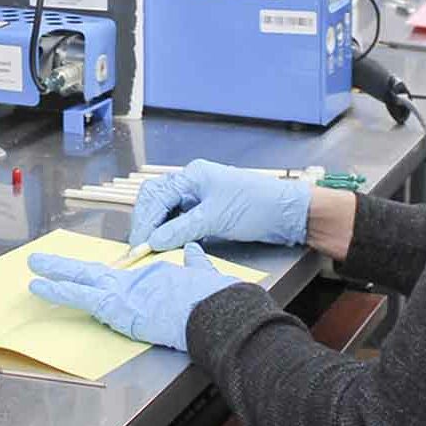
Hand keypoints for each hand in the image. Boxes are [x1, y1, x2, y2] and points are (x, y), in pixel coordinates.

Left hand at [28, 243, 237, 350]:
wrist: (214, 310)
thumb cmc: (213, 299)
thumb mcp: (204, 275)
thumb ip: (195, 263)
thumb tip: (194, 251)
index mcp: (154, 276)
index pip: (122, 279)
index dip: (104, 279)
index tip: (92, 278)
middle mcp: (135, 280)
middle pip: (94, 272)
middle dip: (66, 267)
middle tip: (41, 260)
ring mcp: (124, 292)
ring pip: (82, 280)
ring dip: (56, 275)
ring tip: (35, 267)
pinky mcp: (117, 306)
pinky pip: (81, 297)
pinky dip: (59, 291)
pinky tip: (40, 287)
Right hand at [128, 159, 310, 251]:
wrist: (287, 213)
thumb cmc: (255, 206)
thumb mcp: (215, 218)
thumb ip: (181, 229)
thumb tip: (152, 241)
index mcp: (193, 175)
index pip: (157, 196)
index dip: (145, 221)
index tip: (138, 246)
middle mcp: (193, 183)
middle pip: (158, 200)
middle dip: (146, 222)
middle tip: (140, 248)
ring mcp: (200, 197)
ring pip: (168, 211)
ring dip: (158, 229)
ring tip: (152, 250)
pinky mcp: (209, 212)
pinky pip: (181, 220)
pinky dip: (172, 233)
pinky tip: (169, 246)